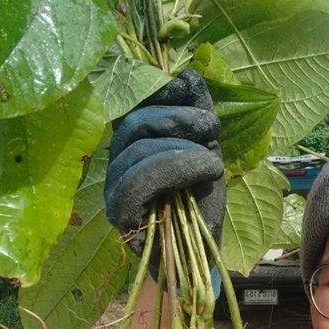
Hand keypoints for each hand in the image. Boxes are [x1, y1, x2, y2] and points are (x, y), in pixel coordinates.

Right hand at [104, 69, 225, 257]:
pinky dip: (176, 169)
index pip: (134, 106)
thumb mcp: (206, 152)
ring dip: (182, 149)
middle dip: (177, 119)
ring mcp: (115, 188)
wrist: (201, 253)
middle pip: (135, 124)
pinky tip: (206, 171)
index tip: (189, 88)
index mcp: (135, 144)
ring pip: (137, 150)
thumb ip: (197, 118)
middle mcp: (119, 163)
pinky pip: (138, 182)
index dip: (158, 91)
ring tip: (213, 161)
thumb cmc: (201, 204)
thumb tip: (190, 75)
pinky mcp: (120, 214)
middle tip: (213, 128)